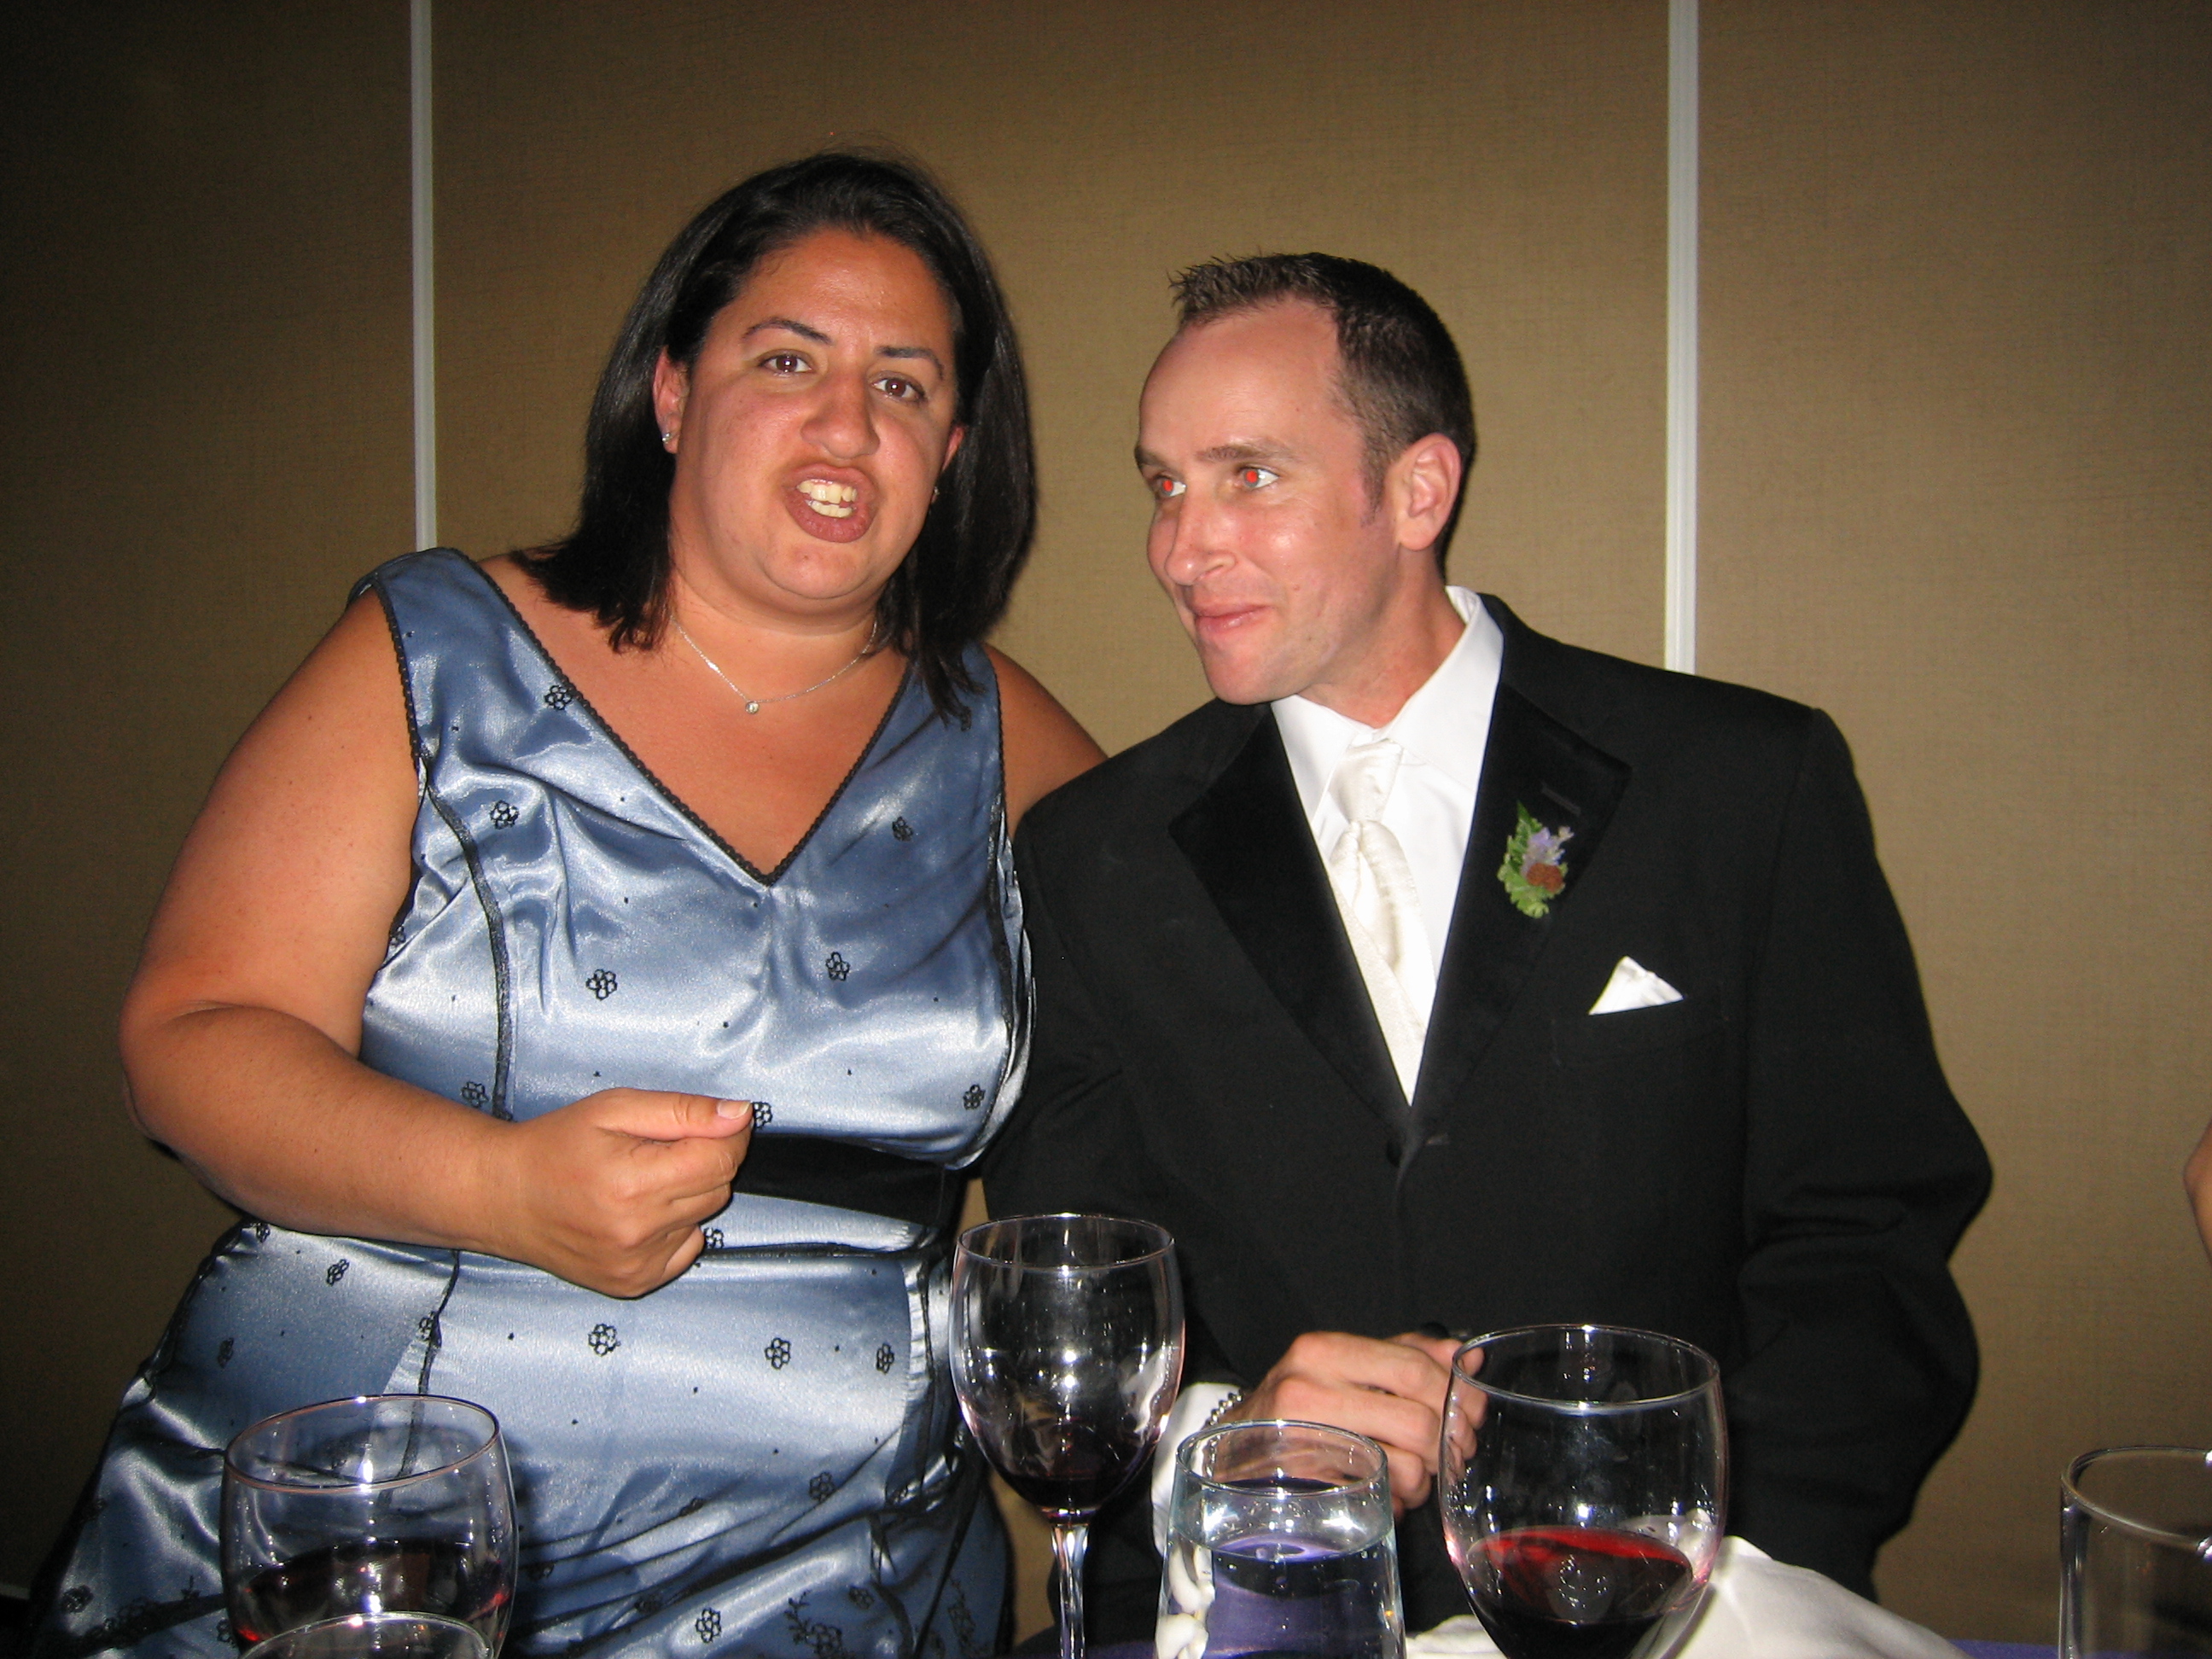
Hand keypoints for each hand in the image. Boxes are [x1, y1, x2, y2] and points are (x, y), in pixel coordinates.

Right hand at [488, 1089, 753, 1296]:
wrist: (504, 1197)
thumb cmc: (554, 1147)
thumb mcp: (614, 1108)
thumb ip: (683, 1111)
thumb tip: (739, 1115)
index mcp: (633, 1182)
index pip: (721, 1160)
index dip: (729, 1135)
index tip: (716, 1124)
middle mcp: (637, 1231)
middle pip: (717, 1188)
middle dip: (702, 1161)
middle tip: (658, 1150)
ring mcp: (636, 1264)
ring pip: (703, 1217)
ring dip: (686, 1195)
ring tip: (640, 1181)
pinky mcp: (634, 1283)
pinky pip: (686, 1248)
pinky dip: (674, 1227)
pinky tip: (637, 1213)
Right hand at [1227, 1330, 1462, 1513]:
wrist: (1239, 1447)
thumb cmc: (1303, 1402)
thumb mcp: (1348, 1362)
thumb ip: (1408, 1352)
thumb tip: (1468, 1356)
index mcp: (1323, 1350)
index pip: (1413, 1367)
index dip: (1456, 1394)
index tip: (1472, 1414)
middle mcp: (1306, 1389)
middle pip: (1417, 1420)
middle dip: (1448, 1444)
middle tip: (1451, 1453)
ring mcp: (1304, 1443)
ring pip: (1405, 1466)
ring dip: (1424, 1481)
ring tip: (1413, 1477)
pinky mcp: (1308, 1490)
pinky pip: (1381, 1500)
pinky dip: (1399, 1501)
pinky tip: (1389, 1492)